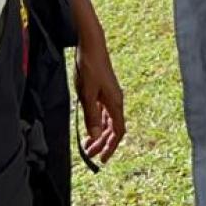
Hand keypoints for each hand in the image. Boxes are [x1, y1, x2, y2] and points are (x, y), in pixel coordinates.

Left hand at [74, 33, 125, 163]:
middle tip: (91, 155)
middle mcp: (115, 101)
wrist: (92, 47)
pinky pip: (104, 113)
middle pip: (113, 128)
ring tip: (87, 145)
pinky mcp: (104, 92)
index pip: (118, 131)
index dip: (111, 146)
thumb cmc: (89, 68)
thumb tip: (96, 136)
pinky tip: (90, 127)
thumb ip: (91, 116)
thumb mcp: (87, 94)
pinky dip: (98, 123)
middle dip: (103, 143)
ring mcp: (110, 96)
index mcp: (115, 103)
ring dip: (99, 134)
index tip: (103, 159)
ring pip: (108, 121)